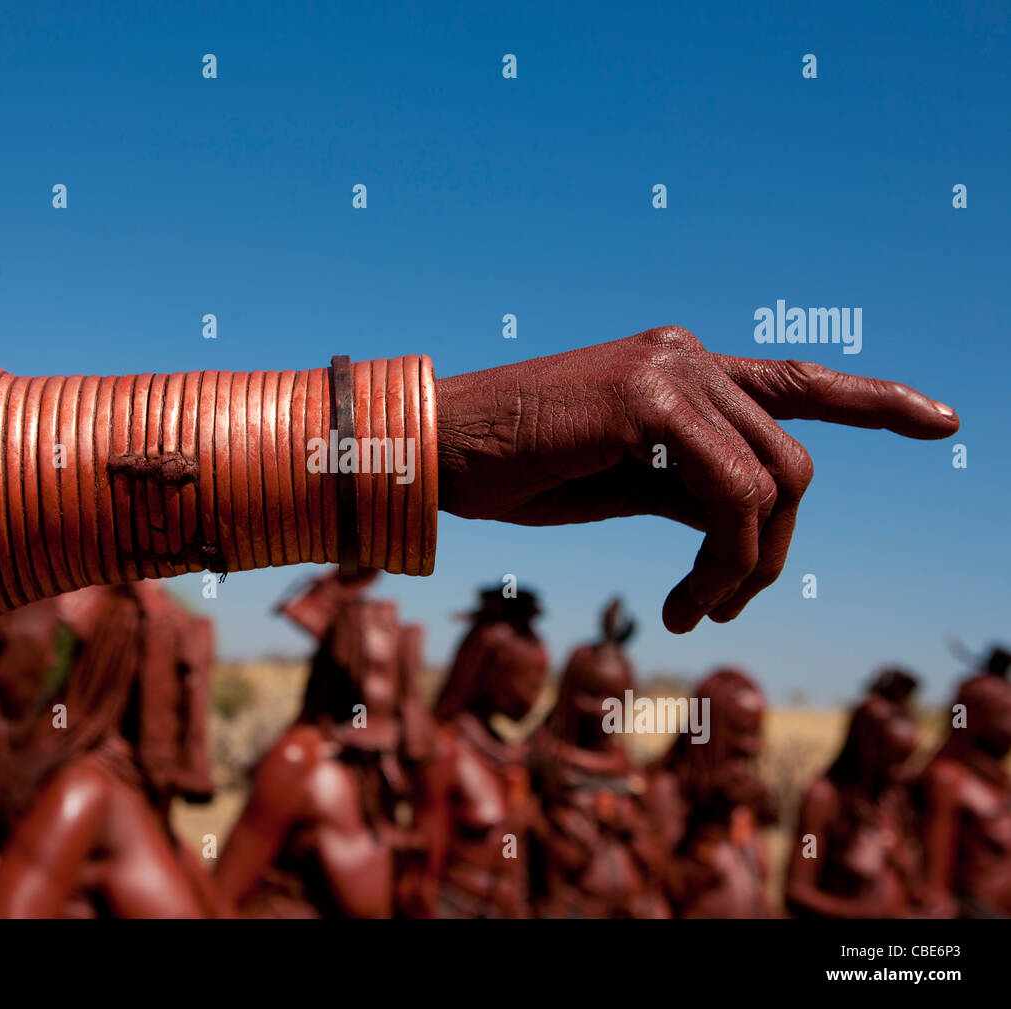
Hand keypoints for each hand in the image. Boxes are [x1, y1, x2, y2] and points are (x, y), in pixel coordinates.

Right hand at [435, 327, 958, 632]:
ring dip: (747, 568)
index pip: (796, 382)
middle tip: (722, 606)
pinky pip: (731, 496)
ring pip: (773, 483)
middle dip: (776, 551)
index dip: (876, 400)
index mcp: (681, 369)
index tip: (942, 422)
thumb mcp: (624, 484)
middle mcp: (686, 357)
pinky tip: (680, 601)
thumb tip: (747, 532)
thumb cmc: (518, 471)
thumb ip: (691, 490)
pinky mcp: (649, 398)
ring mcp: (671, 370)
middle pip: (793, 463)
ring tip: (693, 609)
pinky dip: (724, 563)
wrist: (436, 450)